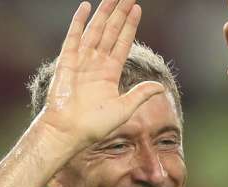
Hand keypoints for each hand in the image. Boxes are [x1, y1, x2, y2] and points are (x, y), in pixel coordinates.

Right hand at [36, 0, 164, 146]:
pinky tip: (86, 7)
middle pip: (110, 32)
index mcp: (109, 74)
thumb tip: (160, 86)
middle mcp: (96, 64)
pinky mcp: (67, 61)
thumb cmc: (94, 126)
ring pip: (96, 30)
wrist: (69, 132)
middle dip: (120, 13)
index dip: (130, 26)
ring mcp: (81, 61)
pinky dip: (79, 21)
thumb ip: (140, 95)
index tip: (138, 9)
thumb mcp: (124, 109)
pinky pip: (74, 37)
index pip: (122, 43)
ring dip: (105, 13)